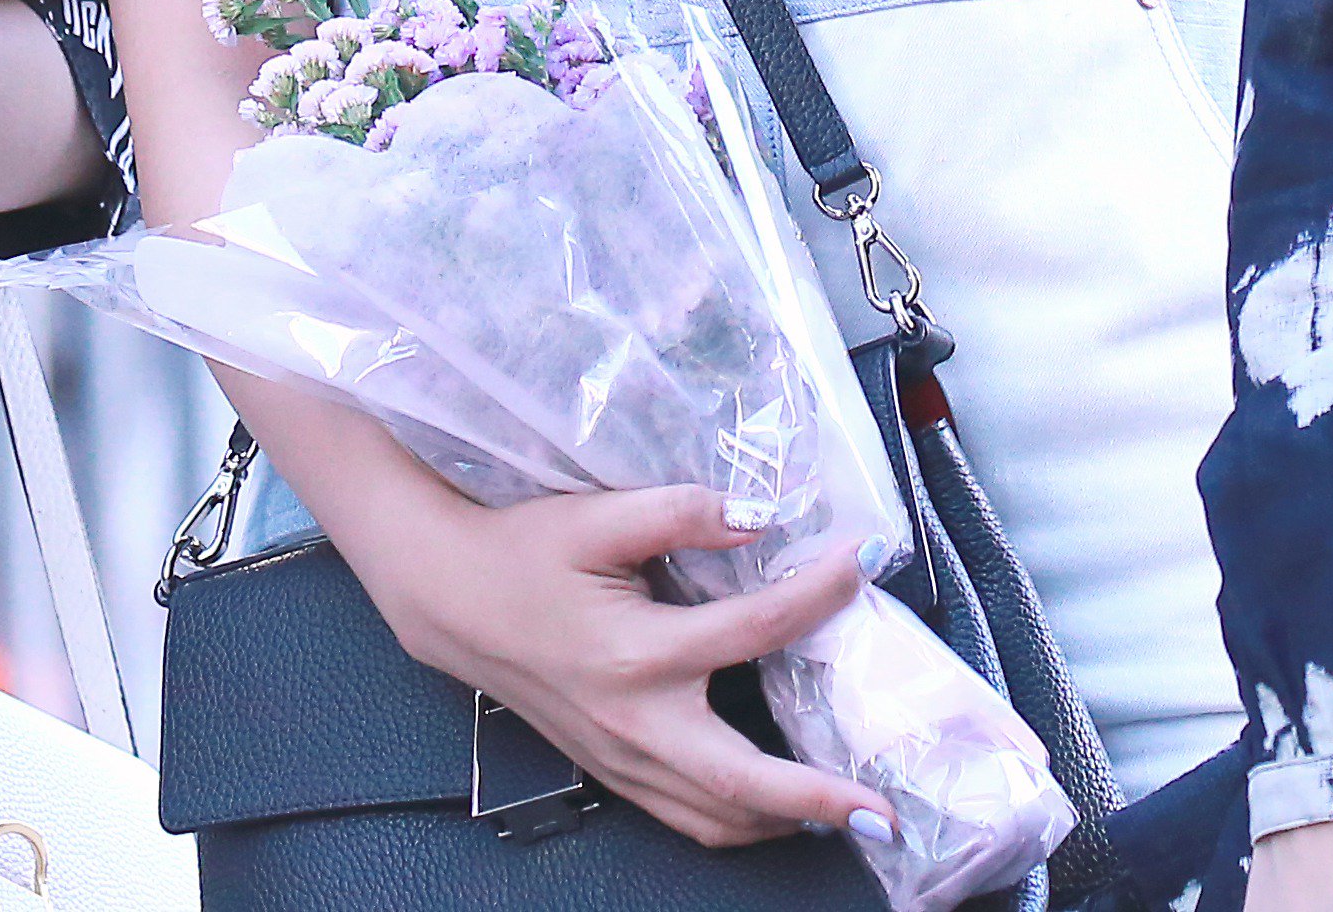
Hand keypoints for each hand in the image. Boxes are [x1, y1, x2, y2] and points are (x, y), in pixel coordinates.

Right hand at [357, 478, 892, 849]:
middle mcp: (635, 720)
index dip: (815, 596)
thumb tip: (757, 514)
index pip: (752, 629)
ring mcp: (622, 758)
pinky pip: (686, 816)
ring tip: (844, 810)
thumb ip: (680, 512)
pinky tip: (773, 806)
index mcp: (636, 651)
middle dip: (816, 799)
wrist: (452, 600)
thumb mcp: (596, 516)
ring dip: (784, 821)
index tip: (860, 566)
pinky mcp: (613, 770)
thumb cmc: (523, 552)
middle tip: (880, 808)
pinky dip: (737, 822)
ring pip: (716, 817)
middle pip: (741, 780)